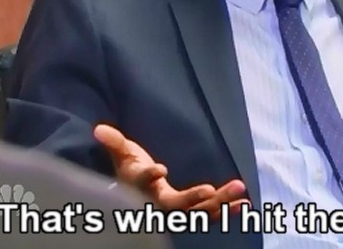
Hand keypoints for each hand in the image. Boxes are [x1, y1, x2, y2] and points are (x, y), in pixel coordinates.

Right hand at [93, 124, 248, 218]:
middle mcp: (157, 203)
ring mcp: (176, 210)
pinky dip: (227, 210)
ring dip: (219, 203)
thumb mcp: (122, 154)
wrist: (136, 195)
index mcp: (138, 187)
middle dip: (194, 199)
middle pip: (176, 205)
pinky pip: (210, 213)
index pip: (140, 184)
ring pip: (198, 211)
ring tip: (239, 191)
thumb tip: (98, 129)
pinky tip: (244, 204)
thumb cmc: (130, 168)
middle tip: (211, 190)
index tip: (160, 169)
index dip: (148, 178)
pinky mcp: (191, 210)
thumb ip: (114, 142)